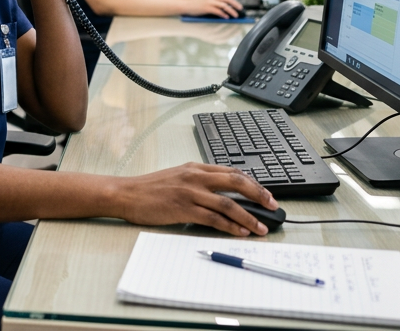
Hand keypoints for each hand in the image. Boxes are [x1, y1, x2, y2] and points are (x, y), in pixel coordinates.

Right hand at [116, 162, 276, 235]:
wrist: (126, 194)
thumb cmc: (149, 189)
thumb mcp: (177, 177)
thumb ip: (199, 182)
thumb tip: (222, 194)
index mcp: (195, 168)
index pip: (232, 172)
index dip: (253, 183)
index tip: (266, 194)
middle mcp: (196, 177)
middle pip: (237, 182)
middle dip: (259, 195)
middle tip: (273, 206)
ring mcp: (190, 192)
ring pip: (229, 203)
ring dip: (249, 217)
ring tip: (261, 227)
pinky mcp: (183, 209)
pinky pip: (214, 218)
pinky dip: (230, 226)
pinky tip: (240, 232)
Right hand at [182, 0, 242, 18]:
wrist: (185, 5)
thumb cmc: (195, 5)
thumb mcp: (206, 1)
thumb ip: (214, 2)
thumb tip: (224, 9)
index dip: (233, 0)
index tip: (238, 5)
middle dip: (235, 4)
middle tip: (240, 9)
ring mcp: (209, 1)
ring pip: (224, 5)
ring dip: (231, 11)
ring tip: (235, 15)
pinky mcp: (207, 7)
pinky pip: (218, 11)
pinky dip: (223, 14)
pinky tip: (226, 17)